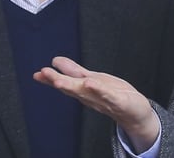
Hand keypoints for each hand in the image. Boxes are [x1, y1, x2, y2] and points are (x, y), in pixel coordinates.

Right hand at [34, 56, 159, 152]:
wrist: (135, 113)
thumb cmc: (113, 95)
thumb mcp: (91, 79)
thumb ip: (73, 71)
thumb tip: (56, 61)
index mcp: (84, 89)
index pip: (65, 82)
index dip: (51, 78)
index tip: (38, 73)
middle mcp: (91, 96)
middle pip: (73, 88)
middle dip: (58, 81)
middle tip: (45, 74)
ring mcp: (104, 99)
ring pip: (87, 93)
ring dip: (73, 87)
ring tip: (60, 80)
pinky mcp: (120, 101)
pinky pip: (108, 95)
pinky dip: (99, 90)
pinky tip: (91, 83)